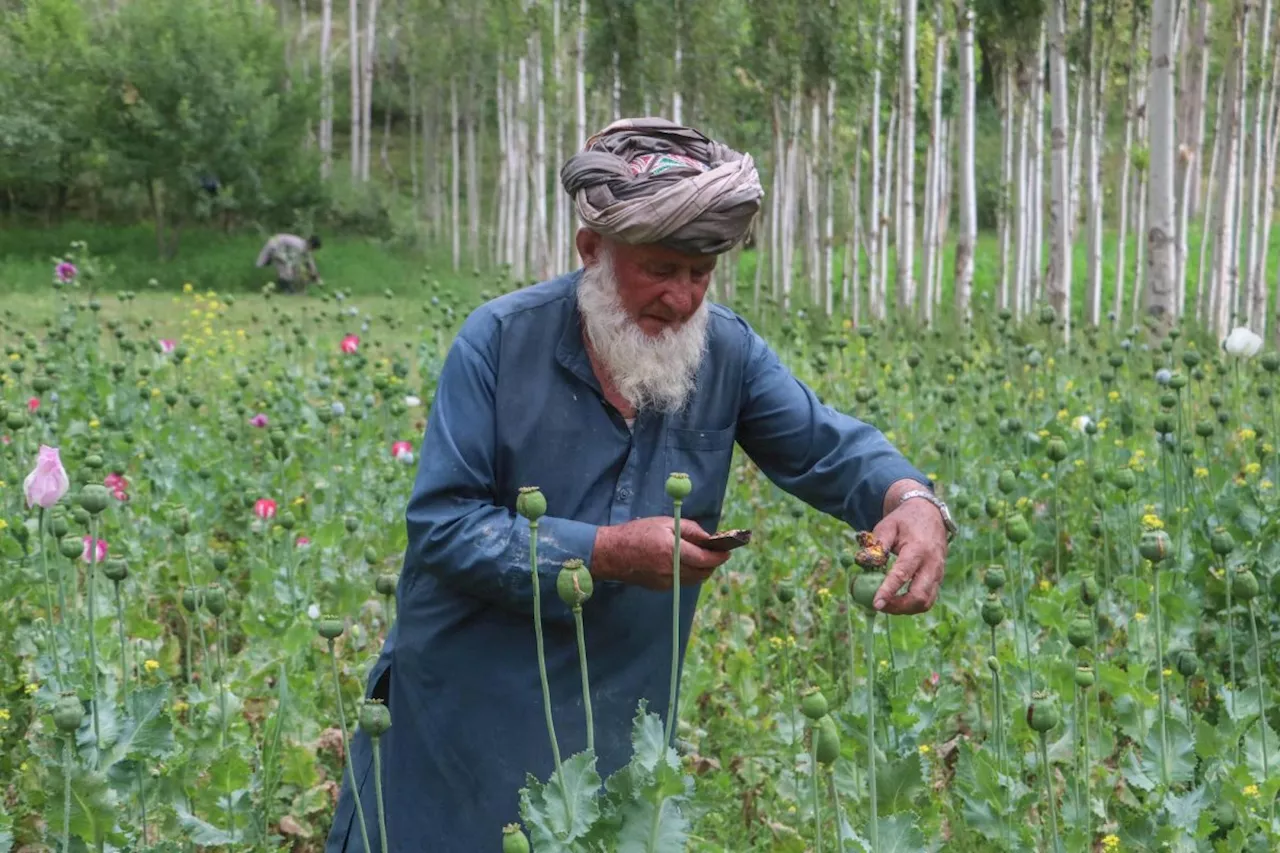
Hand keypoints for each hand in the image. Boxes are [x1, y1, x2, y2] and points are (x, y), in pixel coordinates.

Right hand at [590, 516, 732, 590]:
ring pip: (695, 580)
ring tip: (703, 557)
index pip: (705, 558)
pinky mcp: (661, 587)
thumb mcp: (664, 523)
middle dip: (713, 564)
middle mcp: (672, 569)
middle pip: (703, 572)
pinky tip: (685, 563)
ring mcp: (666, 582)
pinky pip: (682, 582)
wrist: (611, 554)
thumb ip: (689, 529)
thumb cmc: (637, 533)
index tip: (727, 551)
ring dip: (703, 570)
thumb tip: (708, 537)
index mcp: (673, 550)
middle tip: (716, 553)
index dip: (719, 556)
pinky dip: (689, 574)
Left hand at [869, 496, 948, 614]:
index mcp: (918, 549)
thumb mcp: (887, 526)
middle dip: (898, 606)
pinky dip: (912, 605)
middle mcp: (932, 564)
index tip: (876, 604)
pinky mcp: (938, 579)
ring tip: (886, 605)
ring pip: (926, 602)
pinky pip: (928, 599)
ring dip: (905, 609)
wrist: (930, 514)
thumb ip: (877, 545)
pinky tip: (897, 602)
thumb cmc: (904, 521)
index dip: (888, 591)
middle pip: (920, 596)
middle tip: (878, 605)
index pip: (903, 574)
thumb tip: (865, 564)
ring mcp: (938, 573)